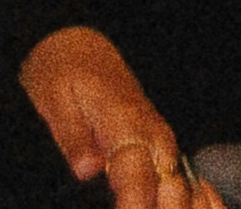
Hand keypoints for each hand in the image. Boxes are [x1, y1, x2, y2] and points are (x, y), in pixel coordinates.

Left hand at [16, 23, 189, 208]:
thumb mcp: (55, 98)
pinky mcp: (160, 147)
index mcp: (126, 121)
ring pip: (182, 186)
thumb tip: (87, 171)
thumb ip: (73, 136)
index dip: (135, 206)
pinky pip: (179, 180)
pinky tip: (182, 207)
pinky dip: (185, 200)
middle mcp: (152, 132)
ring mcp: (160, 140)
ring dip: (172, 206)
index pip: (138, 177)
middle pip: (170, 188)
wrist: (80, 47)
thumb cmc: (63, 72)